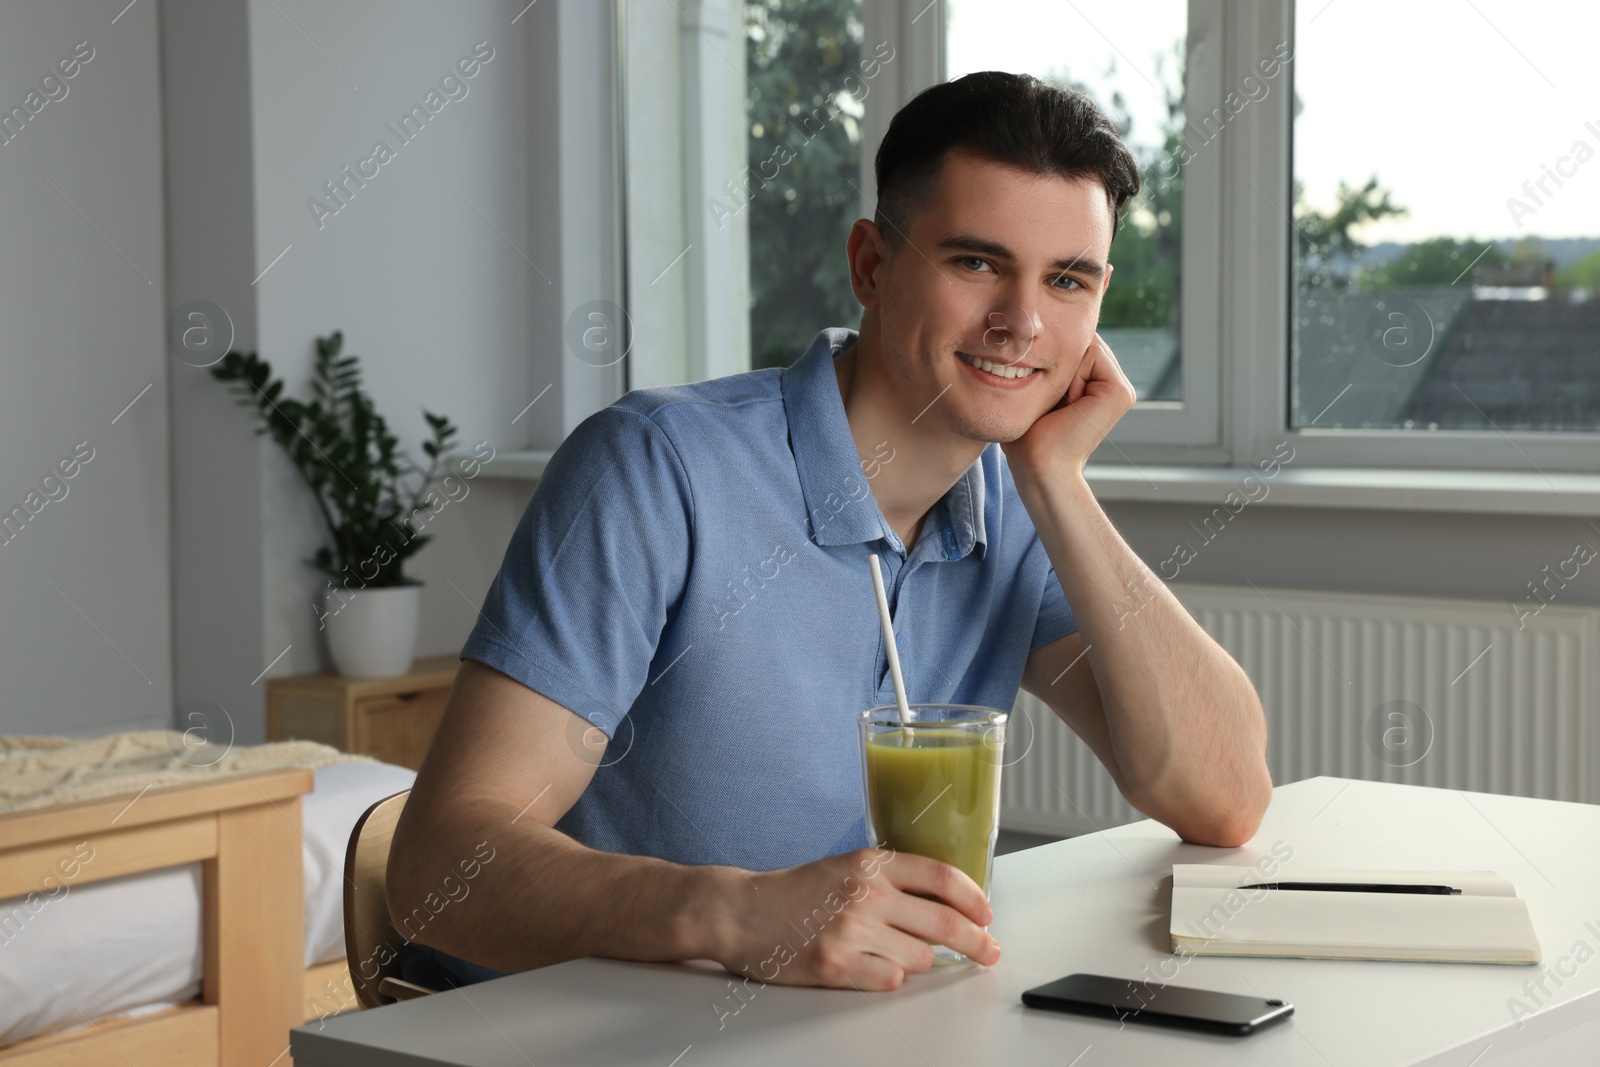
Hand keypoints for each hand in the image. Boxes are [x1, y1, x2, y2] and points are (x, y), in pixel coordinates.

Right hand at [715, 847, 999, 990]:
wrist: (742, 911)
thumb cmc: (796, 892)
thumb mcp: (847, 868)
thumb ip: (892, 880)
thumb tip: (946, 904)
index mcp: (870, 864)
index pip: (942, 876)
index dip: (974, 899)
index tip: (987, 915)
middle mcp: (865, 894)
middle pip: (945, 922)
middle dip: (976, 942)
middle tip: (987, 951)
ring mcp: (851, 930)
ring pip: (920, 958)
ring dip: (917, 961)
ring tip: (891, 953)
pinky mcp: (836, 965)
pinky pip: (890, 981)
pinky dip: (889, 977)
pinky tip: (869, 965)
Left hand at [1002, 331, 1136, 483]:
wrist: (1039, 468)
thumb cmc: (1027, 437)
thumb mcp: (1033, 393)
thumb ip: (1044, 363)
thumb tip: (1036, 331)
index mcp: (1094, 385)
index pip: (1071, 345)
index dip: (1049, 357)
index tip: (1041, 395)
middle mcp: (1111, 385)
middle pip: (1079, 341)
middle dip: (1057, 362)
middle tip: (1051, 403)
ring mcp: (1121, 389)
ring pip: (1084, 344)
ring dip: (1062, 370)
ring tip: (1059, 406)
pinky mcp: (1121, 393)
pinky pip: (1091, 352)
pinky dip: (1071, 374)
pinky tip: (1068, 405)